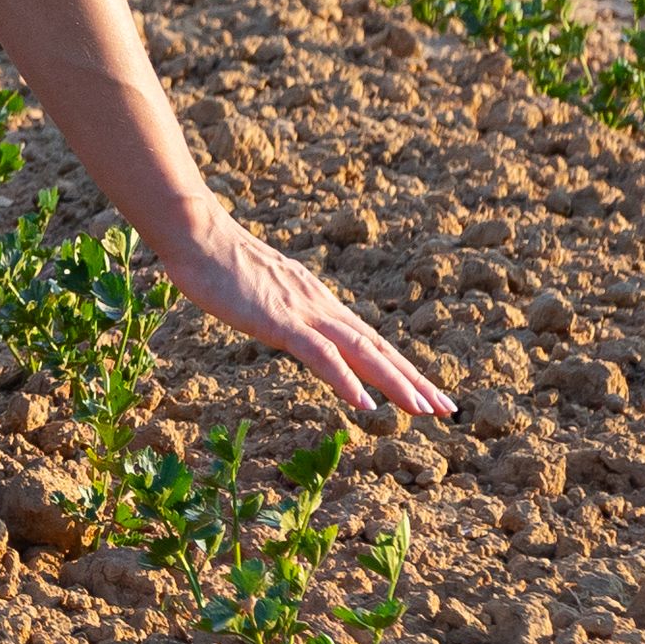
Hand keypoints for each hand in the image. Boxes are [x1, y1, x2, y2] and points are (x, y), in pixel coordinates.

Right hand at [149, 212, 448, 427]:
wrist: (196, 233)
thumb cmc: (216, 261)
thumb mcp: (258, 292)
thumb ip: (278, 308)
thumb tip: (283, 321)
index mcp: (317, 303)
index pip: (368, 340)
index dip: (400, 368)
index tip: (426, 392)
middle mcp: (320, 307)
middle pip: (377, 348)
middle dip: (414, 381)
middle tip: (448, 410)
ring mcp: (303, 312)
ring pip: (361, 352)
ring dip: (396, 383)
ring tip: (424, 410)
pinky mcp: (279, 321)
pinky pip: (320, 355)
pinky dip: (346, 380)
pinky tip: (364, 404)